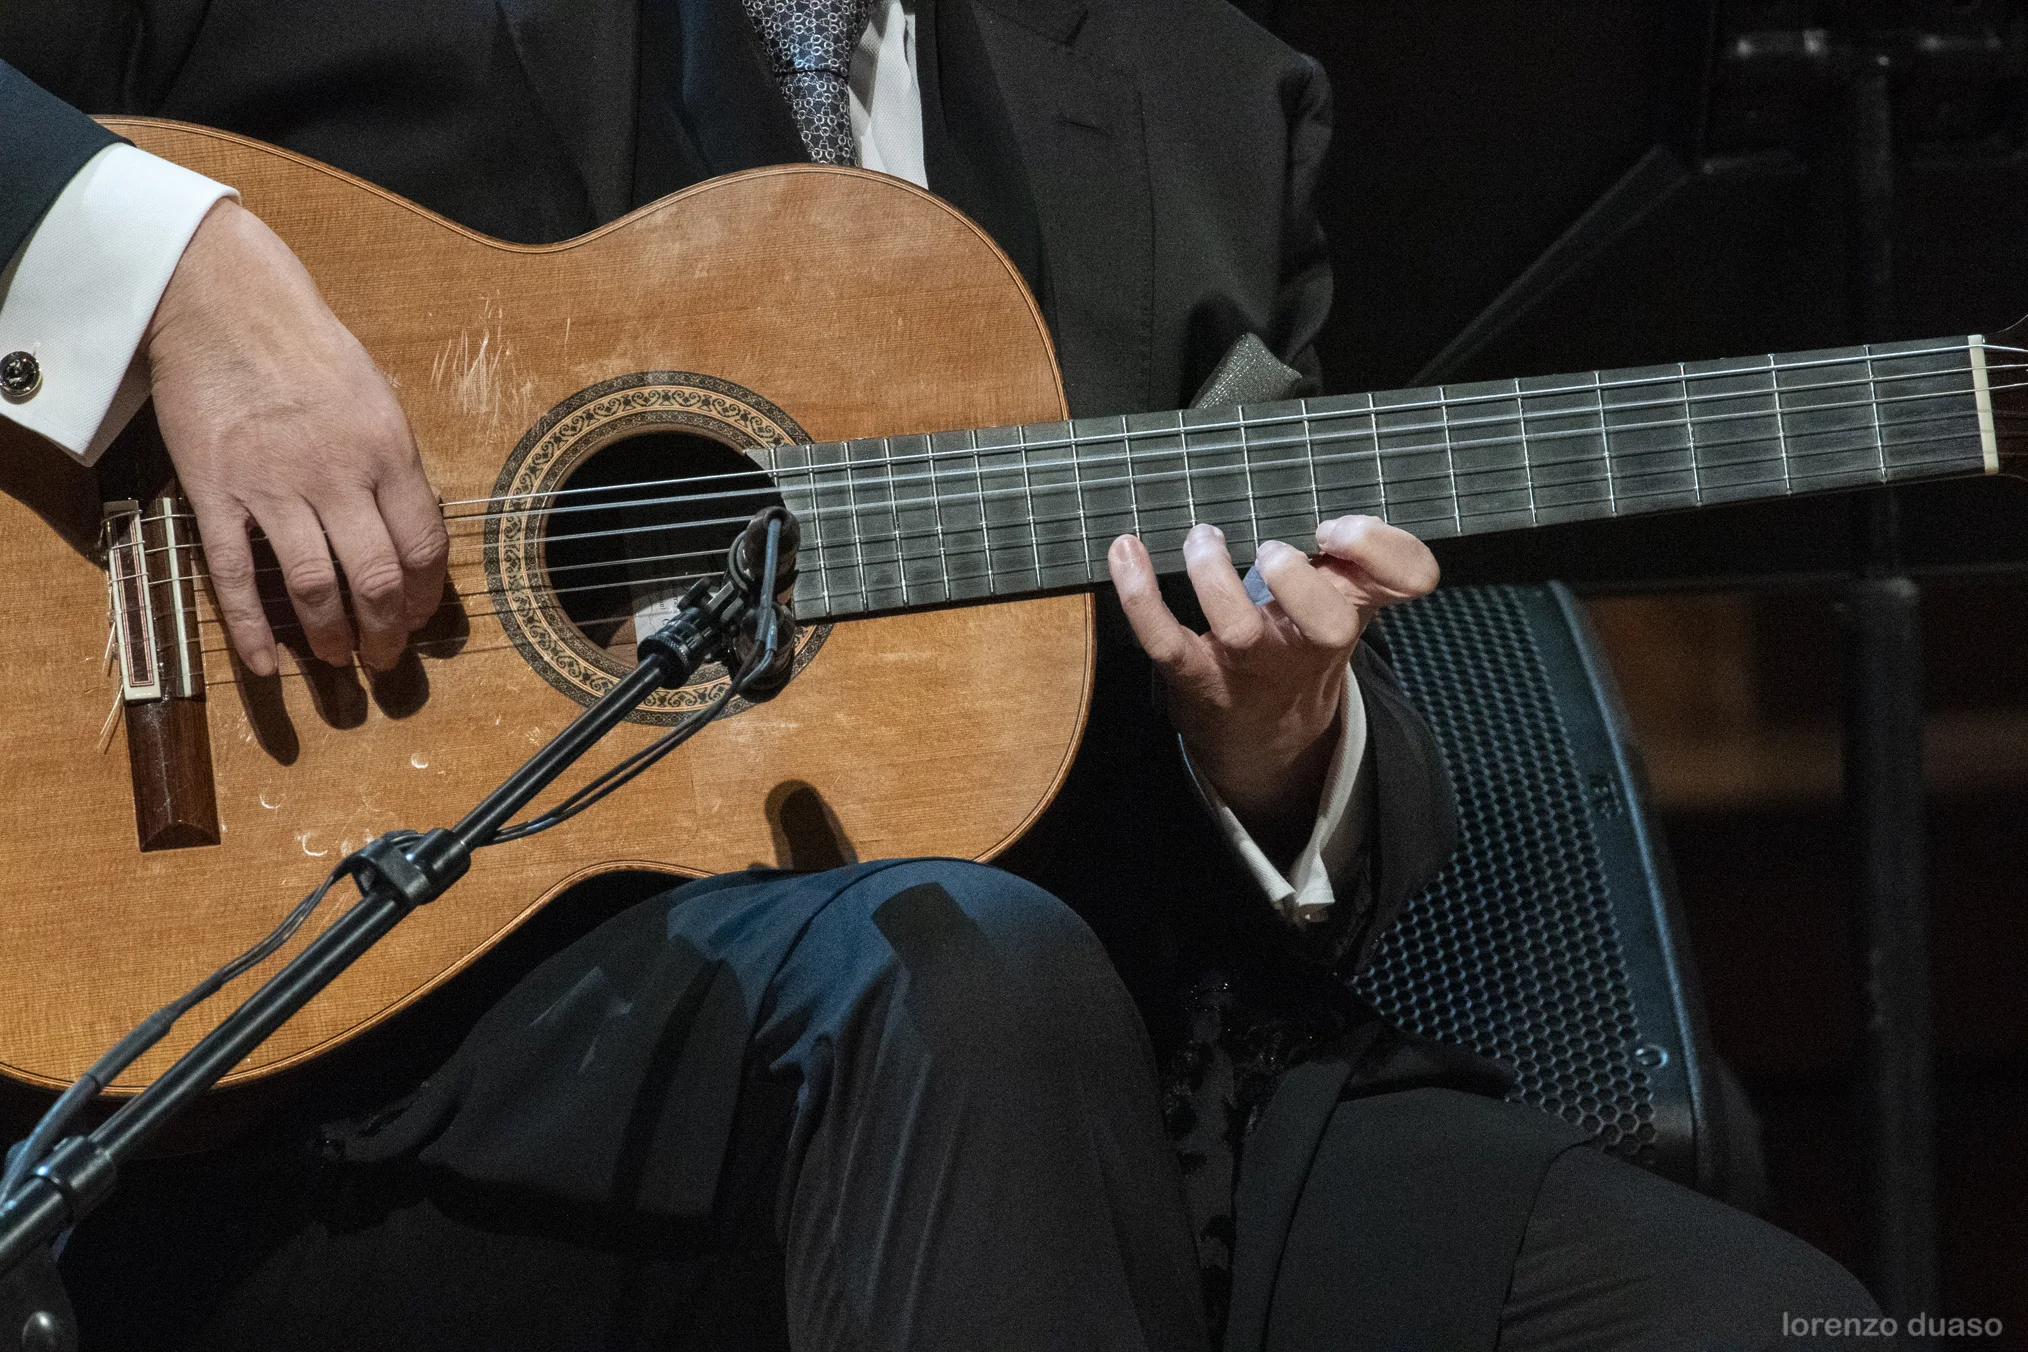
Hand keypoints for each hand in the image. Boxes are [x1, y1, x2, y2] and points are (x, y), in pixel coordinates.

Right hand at [143, 198, 446, 675]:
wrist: (226, 303)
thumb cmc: (309, 349)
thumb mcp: (378, 400)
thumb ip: (394, 466)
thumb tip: (412, 531)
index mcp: (389, 453)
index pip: (424, 547)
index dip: (424, 596)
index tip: (418, 618)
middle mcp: (338, 475)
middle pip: (376, 578)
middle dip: (386, 632)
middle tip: (383, 658)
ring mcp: (274, 486)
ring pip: (313, 586)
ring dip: (330, 635)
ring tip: (338, 659)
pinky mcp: (216, 491)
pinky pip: (236, 574)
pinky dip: (253, 627)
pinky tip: (267, 664)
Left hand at [1107, 516, 1437, 859]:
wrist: (1268, 740)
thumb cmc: (1300, 642)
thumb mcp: (1343, 599)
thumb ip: (1353, 552)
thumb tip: (1335, 500)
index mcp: (1354, 606)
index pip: (1408, 578)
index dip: (1384, 548)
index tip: (1341, 526)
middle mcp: (1311, 640)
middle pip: (1330, 620)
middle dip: (1299, 578)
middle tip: (1272, 550)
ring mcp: (1253, 664)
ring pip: (1240, 629)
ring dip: (1214, 575)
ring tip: (1203, 538)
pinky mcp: (1198, 678)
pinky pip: (1165, 641)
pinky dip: (1139, 596)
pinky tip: (1125, 550)